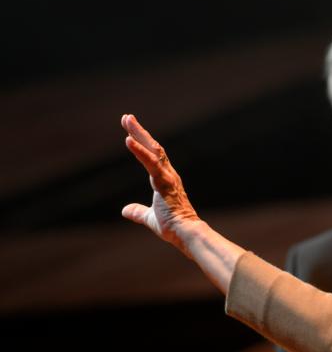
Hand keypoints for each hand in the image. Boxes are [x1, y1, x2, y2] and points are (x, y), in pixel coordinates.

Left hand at [121, 114, 201, 252]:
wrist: (185, 233)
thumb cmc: (173, 227)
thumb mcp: (150, 218)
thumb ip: (138, 212)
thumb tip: (125, 210)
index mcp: (166, 180)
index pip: (153, 157)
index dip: (142, 143)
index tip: (130, 131)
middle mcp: (169, 175)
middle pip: (154, 147)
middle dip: (140, 131)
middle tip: (127, 117)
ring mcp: (168, 177)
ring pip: (153, 150)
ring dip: (139, 134)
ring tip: (127, 120)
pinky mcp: (164, 182)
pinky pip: (151, 163)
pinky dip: (139, 150)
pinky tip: (129, 140)